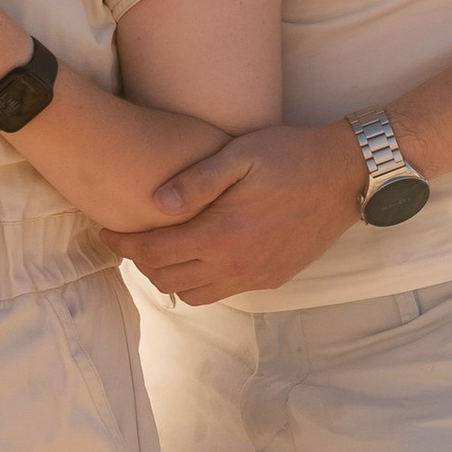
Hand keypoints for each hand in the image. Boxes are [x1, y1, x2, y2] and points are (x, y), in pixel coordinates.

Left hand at [117, 119, 364, 301]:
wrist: (345, 175)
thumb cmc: (290, 156)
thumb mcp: (239, 155)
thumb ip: (196, 180)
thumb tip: (154, 201)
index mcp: (221, 235)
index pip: (153, 251)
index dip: (122, 243)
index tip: (106, 230)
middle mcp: (235, 265)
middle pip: (166, 279)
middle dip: (141, 261)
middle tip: (131, 238)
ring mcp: (255, 276)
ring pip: (192, 295)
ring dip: (170, 276)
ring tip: (163, 249)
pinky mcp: (272, 279)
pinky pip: (222, 292)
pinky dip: (201, 281)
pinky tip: (201, 255)